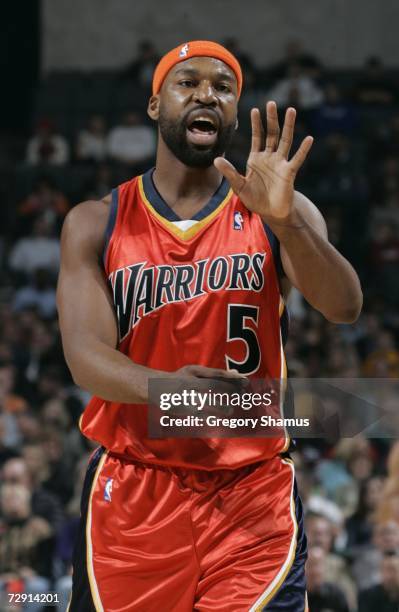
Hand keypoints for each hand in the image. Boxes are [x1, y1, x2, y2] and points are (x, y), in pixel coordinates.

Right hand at [167, 365, 247, 415]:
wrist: (154, 387)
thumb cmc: (180, 378)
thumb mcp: (194, 372)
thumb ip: (212, 374)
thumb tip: (236, 374)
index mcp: (192, 372)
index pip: (215, 375)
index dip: (231, 378)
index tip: (245, 381)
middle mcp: (188, 383)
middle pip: (212, 387)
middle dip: (228, 392)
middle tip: (241, 397)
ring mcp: (183, 396)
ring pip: (204, 402)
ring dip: (218, 407)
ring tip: (229, 411)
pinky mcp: (179, 408)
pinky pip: (196, 414)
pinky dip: (207, 416)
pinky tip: (217, 419)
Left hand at [214, 101, 312, 223]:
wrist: (271, 213)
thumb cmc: (255, 199)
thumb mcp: (239, 186)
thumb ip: (229, 172)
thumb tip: (216, 159)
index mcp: (256, 159)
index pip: (257, 137)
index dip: (256, 124)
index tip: (254, 109)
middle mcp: (270, 157)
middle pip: (272, 134)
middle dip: (271, 119)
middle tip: (271, 103)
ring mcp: (280, 163)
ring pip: (285, 141)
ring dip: (288, 126)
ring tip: (291, 110)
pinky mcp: (289, 172)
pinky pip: (297, 159)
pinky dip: (303, 149)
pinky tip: (309, 139)